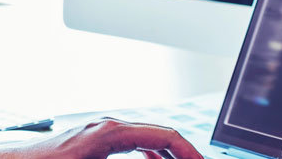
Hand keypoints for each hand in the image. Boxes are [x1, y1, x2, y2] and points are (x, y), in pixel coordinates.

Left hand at [0, 117, 202, 158]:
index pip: (165, 135)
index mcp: (113, 132)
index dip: (189, 152)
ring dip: (166, 154)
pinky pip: (131, 143)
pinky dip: (148, 154)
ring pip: (146, 139)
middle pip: (159, 135)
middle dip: (181, 152)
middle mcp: (109, 126)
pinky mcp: (93, 141)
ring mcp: (101, 131)